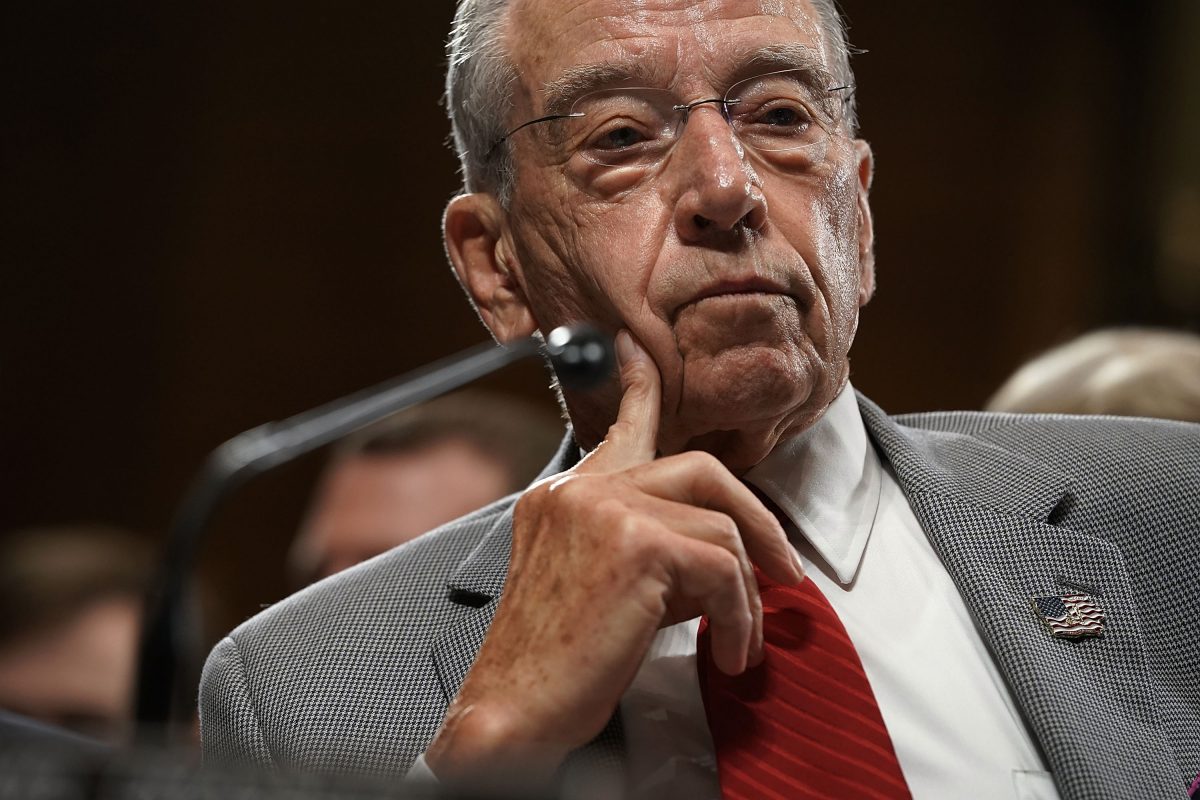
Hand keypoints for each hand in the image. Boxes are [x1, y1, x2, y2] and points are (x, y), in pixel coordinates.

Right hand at [424, 330, 803, 787]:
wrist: (511, 714)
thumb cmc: (551, 662)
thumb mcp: (592, 585)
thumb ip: (642, 545)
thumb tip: (718, 551)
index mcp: (563, 496)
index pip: (619, 429)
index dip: (640, 390)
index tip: (639, 356)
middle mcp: (580, 490)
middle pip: (700, 469)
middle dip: (757, 520)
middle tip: (783, 569)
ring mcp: (606, 511)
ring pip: (722, 528)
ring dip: (746, 596)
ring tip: (738, 642)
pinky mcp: (637, 547)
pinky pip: (725, 571)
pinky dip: (740, 620)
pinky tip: (727, 655)